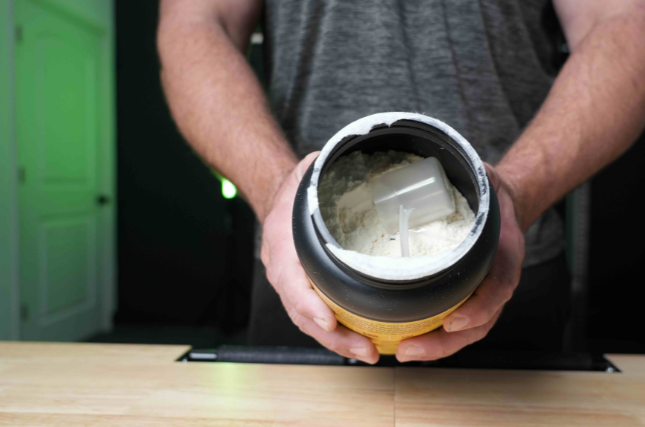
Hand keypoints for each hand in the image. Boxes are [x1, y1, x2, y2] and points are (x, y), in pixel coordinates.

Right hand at [260, 152, 379, 363]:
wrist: (274, 196)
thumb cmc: (295, 188)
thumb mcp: (308, 171)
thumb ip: (326, 168)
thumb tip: (354, 157)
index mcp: (282, 240)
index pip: (290, 278)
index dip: (306, 302)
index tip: (327, 319)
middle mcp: (283, 268)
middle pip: (301, 312)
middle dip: (332, 336)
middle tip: (365, 350)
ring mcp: (291, 282)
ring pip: (309, 321)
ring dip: (338, 341)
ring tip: (369, 353)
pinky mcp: (304, 289)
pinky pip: (317, 316)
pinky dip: (338, 332)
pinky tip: (364, 341)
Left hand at [396, 162, 525, 361]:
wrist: (506, 204)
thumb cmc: (487, 192)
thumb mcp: (481, 176)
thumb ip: (464, 173)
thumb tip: (424, 154)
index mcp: (504, 249)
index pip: (499, 284)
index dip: (480, 306)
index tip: (454, 320)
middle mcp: (497, 277)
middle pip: (479, 321)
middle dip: (445, 342)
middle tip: (409, 349)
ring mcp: (485, 291)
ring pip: (467, 330)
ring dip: (437, 347)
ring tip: (403, 352)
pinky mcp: (469, 295)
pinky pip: (456, 322)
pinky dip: (434, 336)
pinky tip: (406, 341)